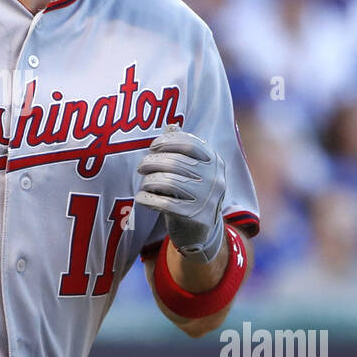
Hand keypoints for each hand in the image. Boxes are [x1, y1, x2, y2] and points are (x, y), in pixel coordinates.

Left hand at [134, 127, 226, 265]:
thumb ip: (182, 149)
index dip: (166, 142)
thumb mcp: (191, 170)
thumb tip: (171, 125)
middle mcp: (215, 178)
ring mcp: (207, 198)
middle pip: (175, 162)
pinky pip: (164, 203)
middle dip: (151, 162)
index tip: (152, 147)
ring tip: (144, 184)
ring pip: (168, 182)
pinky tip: (141, 197)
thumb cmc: (190, 194)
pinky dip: (147, 198)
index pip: (188, 143)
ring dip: (149, 181)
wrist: (200, 231)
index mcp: (215, 162)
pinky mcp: (195, 216)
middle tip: (141, 167)